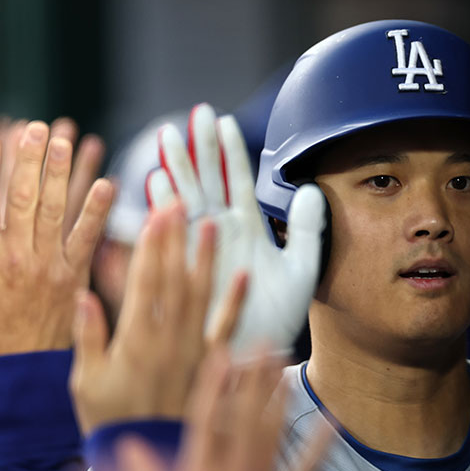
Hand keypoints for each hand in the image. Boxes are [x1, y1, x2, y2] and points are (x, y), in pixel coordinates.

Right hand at [0, 122, 112, 359]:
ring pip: (53, 211)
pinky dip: (97, 211)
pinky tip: (107, 183)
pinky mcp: (73, 276)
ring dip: (58, 174)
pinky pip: (87, 238)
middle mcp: (14, 257)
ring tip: (61, 141)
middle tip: (33, 129)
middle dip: (26, 161)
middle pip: (20, 199)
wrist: (17, 368)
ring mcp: (47, 265)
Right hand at [70, 202, 248, 434]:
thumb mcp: (86, 382)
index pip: (144, 282)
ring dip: (207, 260)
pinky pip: (227, 329)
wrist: (153, 458)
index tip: (156, 215)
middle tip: (180, 204)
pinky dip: (236, 302)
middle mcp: (169, 340)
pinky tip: (243, 276)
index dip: (151, 246)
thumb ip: (88, 338)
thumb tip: (83, 296)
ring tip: (211, 225)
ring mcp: (195, 351)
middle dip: (176, 240)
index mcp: (135, 340)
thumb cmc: (112, 422)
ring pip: (202, 297)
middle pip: (174, 280)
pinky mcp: (213, 365)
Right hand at [85, 346, 332, 470]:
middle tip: (267, 343)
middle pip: (245, 419)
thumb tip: (123, 450)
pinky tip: (332, 423)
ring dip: (280, 401)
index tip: (222, 352)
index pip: (203, 421)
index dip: (213, 384)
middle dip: (255, 380)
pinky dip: (318, 448)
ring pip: (273, 437)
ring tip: (287, 368)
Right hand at [148, 103, 324, 356]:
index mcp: (247, 228)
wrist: (258, 357)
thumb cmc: (278, 317)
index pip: (238, 180)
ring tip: (169, 137)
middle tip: (196, 114)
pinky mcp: (186, 270)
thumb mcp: (302, 270)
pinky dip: (164, 211)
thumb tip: (312, 189)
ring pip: (186, 201)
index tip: (225, 121)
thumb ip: (306, 230)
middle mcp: (219, 233)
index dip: (230, 151)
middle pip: (207, 181)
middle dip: (200, 148)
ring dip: (177, 170)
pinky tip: (157, 184)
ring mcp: (199, 249)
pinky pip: (172, 237)